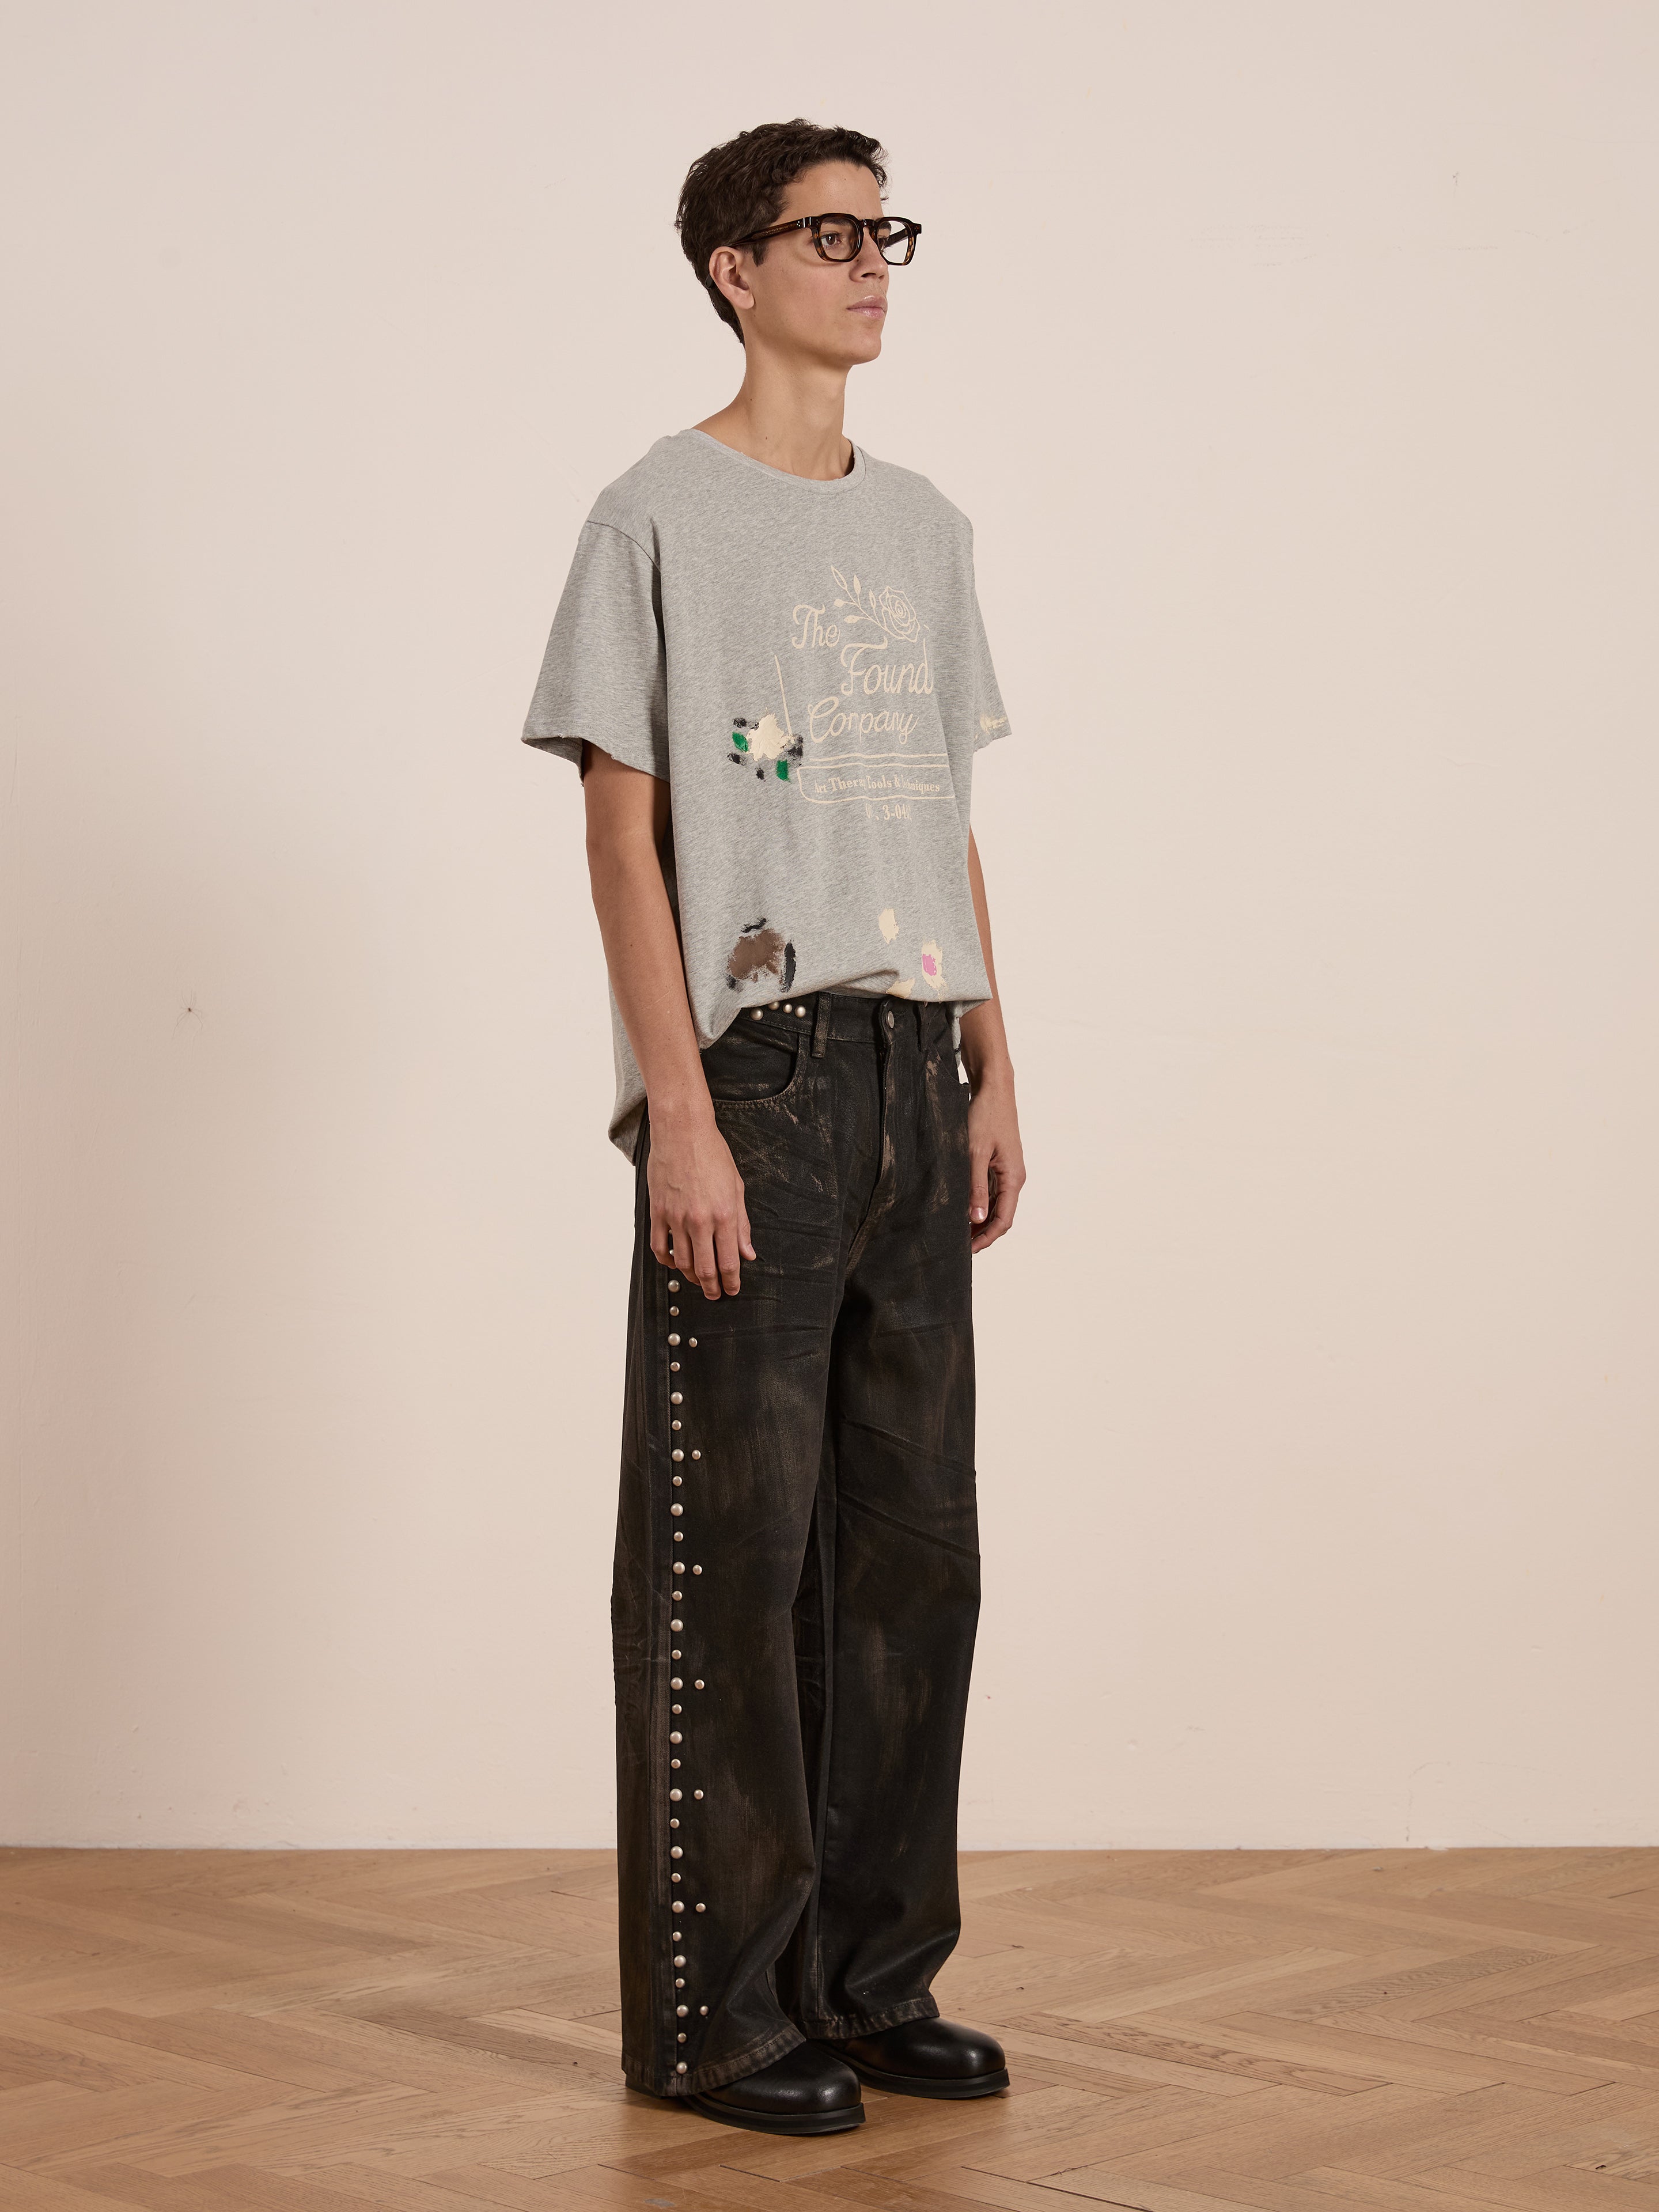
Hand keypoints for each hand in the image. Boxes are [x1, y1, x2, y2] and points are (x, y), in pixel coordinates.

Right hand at [647, 1111, 755, 1297]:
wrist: (682, 1132)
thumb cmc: (712, 1155)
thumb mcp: (737, 1188)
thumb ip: (742, 1225)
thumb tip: (748, 1254)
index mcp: (724, 1215)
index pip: (729, 1262)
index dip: (731, 1283)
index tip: (732, 1290)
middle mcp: (699, 1220)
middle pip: (705, 1269)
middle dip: (711, 1288)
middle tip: (714, 1294)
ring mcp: (675, 1217)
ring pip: (681, 1262)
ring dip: (691, 1276)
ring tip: (698, 1279)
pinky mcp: (657, 1211)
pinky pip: (659, 1247)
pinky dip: (667, 1260)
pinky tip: (674, 1262)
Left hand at [966, 1071, 1024, 1253]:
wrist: (993, 1089)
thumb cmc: (985, 1116)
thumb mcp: (975, 1152)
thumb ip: (976, 1186)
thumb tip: (976, 1218)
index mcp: (1013, 1178)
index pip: (1003, 1220)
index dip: (986, 1238)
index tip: (968, 1250)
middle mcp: (1014, 1178)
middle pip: (1000, 1215)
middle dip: (982, 1233)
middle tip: (959, 1245)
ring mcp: (1007, 1171)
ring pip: (995, 1205)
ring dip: (979, 1220)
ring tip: (957, 1231)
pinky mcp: (998, 1163)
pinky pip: (990, 1191)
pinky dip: (978, 1203)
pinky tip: (962, 1208)